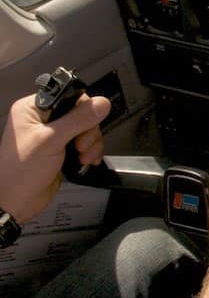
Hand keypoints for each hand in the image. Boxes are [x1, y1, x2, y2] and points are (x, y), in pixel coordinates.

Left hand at [0, 93, 110, 221]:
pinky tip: (85, 161)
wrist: (16, 201)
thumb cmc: (19, 172)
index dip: (82, 108)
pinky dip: (90, 152)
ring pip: (87, 129)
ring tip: (83, 156)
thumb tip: (102, 103)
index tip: (85, 123)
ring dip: (91, 144)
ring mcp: (54, 136)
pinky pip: (86, 143)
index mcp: (33, 109)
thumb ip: (78, 120)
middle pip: (82, 114)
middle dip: (88, 131)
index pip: (68, 96)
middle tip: (80, 145)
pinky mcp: (62, 150)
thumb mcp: (51, 141)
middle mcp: (43, 120)